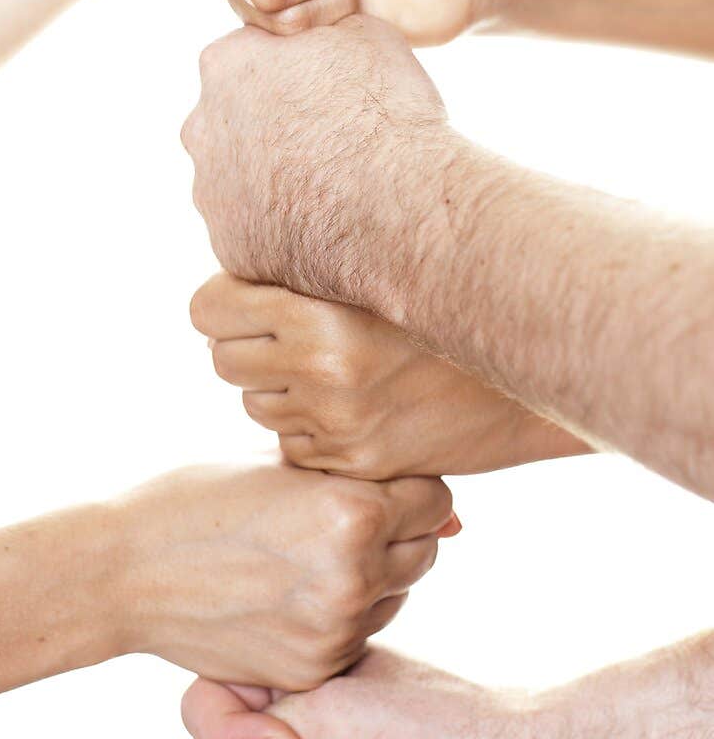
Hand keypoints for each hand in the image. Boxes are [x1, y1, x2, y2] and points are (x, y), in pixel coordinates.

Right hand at [113, 459, 452, 689]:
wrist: (126, 571)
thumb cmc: (201, 498)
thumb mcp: (283, 466)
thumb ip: (363, 479)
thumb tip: (451, 517)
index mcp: (353, 509)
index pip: (435, 500)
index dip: (404, 492)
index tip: (365, 490)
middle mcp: (354, 574)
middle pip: (424, 550)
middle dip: (393, 534)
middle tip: (332, 525)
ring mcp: (335, 628)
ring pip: (396, 595)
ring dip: (369, 578)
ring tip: (302, 560)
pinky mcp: (313, 668)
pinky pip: (358, 636)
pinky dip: (337, 618)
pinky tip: (287, 597)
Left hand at [180, 15, 451, 309]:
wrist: (398, 204)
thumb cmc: (385, 111)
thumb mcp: (365, 32)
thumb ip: (321, 30)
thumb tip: (318, 33)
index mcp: (225, 64)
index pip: (251, 59)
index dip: (295, 73)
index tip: (331, 89)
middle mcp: (202, 129)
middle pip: (235, 122)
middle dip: (273, 128)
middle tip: (331, 142)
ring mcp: (211, 194)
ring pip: (240, 181)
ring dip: (274, 182)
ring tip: (335, 189)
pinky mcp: (230, 247)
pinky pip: (255, 232)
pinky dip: (283, 229)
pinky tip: (327, 227)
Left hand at [190, 273, 588, 478]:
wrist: (529, 378)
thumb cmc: (451, 307)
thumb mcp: (380, 274)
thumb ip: (309, 278)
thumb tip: (234, 282)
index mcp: (319, 311)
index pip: (208, 309)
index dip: (225, 303)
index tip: (251, 300)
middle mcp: (321, 370)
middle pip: (224, 360)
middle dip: (250, 347)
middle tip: (294, 336)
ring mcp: (336, 423)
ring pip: (256, 404)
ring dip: (282, 390)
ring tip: (336, 369)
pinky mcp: (354, 463)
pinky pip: (293, 445)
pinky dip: (313, 430)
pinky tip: (357, 407)